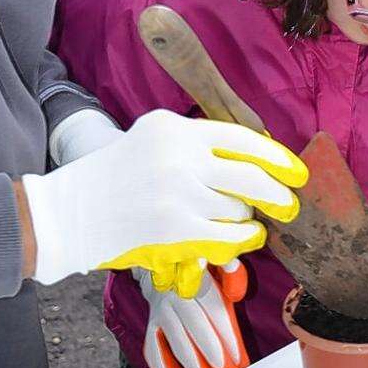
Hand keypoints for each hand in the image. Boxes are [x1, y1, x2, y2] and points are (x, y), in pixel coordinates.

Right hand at [20, 110, 305, 286]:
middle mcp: (179, 156)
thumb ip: (198, 144)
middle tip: (289, 204)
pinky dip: (243, 239)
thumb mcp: (154, 138)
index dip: (275, 156)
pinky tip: (246, 237)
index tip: (295, 171)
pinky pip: (228, 235)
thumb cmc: (116, 176)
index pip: (240, 138)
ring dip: (247, 218)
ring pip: (238, 208)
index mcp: (175, 129)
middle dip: (276, 193)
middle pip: (249, 175)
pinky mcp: (174, 229)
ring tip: (242, 221)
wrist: (72, 211)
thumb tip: (256, 158)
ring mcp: (178, 194)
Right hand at [137, 259, 249, 367]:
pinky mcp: (152, 321)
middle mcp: (177, 293)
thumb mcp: (219, 262)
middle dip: (213, 354)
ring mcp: (162, 308)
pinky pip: (152, 347)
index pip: (214, 309)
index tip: (239, 358)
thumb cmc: (199, 267)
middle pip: (195, 326)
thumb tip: (238, 294)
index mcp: (197, 278)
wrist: (163, 262)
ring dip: (193, 364)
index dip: (227, 336)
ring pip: (175, 339)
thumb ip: (232, 274)